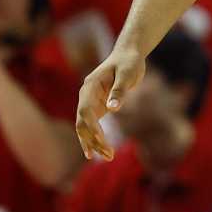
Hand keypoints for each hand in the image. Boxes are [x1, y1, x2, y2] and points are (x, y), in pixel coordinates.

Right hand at [75, 45, 145, 160]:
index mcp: (90, 86)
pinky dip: (95, 138)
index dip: (91, 127)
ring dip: (94, 142)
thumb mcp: (127, 74)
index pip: (85, 111)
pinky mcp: (97, 107)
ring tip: (108, 156)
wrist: (128, 55)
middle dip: (93, 140)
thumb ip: (119, 90)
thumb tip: (112, 109)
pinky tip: (99, 151)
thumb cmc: (129, 62)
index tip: (101, 140)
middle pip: (83, 122)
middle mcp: (86, 95)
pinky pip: (92, 126)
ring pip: (85, 127)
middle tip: (109, 154)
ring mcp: (90, 102)